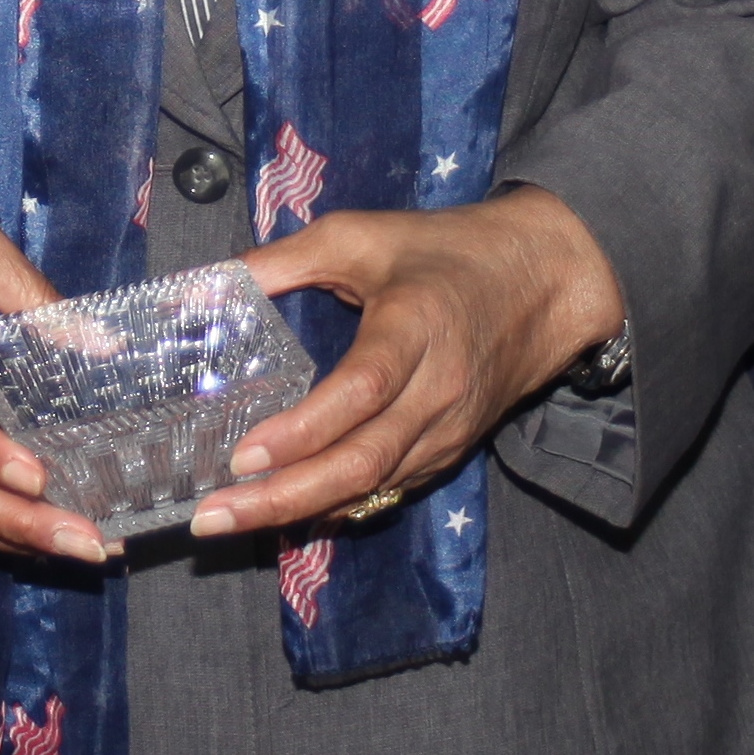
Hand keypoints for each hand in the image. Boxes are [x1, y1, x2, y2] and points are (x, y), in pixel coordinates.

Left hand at [190, 188, 623, 541]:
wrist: (544, 281)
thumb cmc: (444, 252)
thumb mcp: (363, 234)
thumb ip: (285, 258)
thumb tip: (209, 283)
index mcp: (414, 327)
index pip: (359, 392)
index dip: (302, 431)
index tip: (242, 456)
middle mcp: (436, 389)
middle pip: (361, 461)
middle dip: (283, 497)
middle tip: (213, 517)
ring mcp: (448, 428)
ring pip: (373, 486)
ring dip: (301, 510)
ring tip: (231, 521)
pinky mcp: (451, 449)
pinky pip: (389, 489)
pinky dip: (338, 506)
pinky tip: (287, 516)